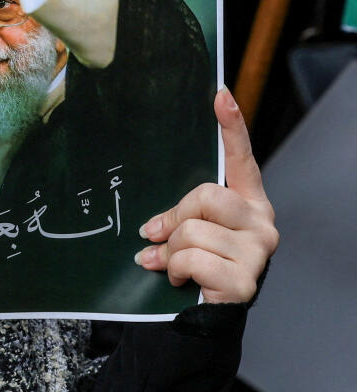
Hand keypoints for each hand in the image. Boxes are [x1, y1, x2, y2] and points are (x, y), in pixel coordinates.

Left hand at [134, 88, 278, 303]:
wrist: (204, 317)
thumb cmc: (195, 267)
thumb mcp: (185, 232)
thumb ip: (177, 216)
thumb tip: (150, 230)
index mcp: (247, 203)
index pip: (241, 158)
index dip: (232, 126)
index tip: (220, 94)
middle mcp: (261, 222)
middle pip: (206, 196)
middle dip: (173, 219)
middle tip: (157, 238)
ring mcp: (258, 251)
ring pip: (193, 230)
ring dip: (169, 251)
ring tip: (170, 265)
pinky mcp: (245, 279)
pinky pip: (192, 259)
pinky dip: (175, 270)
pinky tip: (180, 280)